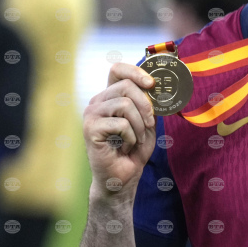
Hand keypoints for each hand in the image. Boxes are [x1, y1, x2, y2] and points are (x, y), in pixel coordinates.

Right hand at [83, 62, 157, 198]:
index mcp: (110, 96)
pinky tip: (124, 147)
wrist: (123, 176)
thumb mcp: (147, 120)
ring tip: (135, 139)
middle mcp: (98, 101)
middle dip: (146, 105)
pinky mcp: (90, 128)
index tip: (152, 84)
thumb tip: (157, 85)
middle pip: (126, 85)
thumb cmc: (135, 148)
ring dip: (139, 125)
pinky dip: (130, 137)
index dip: (135, 71)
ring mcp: (91, 114)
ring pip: (125, 104)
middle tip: (149, 124)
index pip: (118, 70)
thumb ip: (149, 102)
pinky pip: (121, 123)